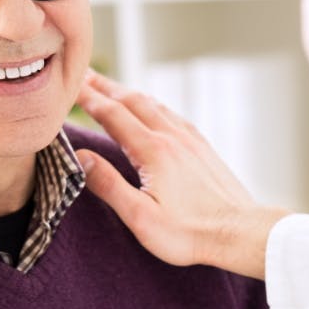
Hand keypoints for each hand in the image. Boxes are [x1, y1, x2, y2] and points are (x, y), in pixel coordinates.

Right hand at [74, 71, 289, 278]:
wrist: (239, 232)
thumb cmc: (189, 233)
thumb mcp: (141, 217)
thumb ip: (108, 185)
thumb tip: (80, 157)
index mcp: (153, 151)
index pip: (112, 114)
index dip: (88, 98)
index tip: (69, 86)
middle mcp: (171, 136)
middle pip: (132, 100)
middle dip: (105, 86)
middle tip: (83, 75)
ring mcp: (189, 139)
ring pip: (153, 104)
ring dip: (128, 92)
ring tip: (110, 87)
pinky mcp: (202, 147)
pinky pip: (171, 115)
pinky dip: (152, 104)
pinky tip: (152, 108)